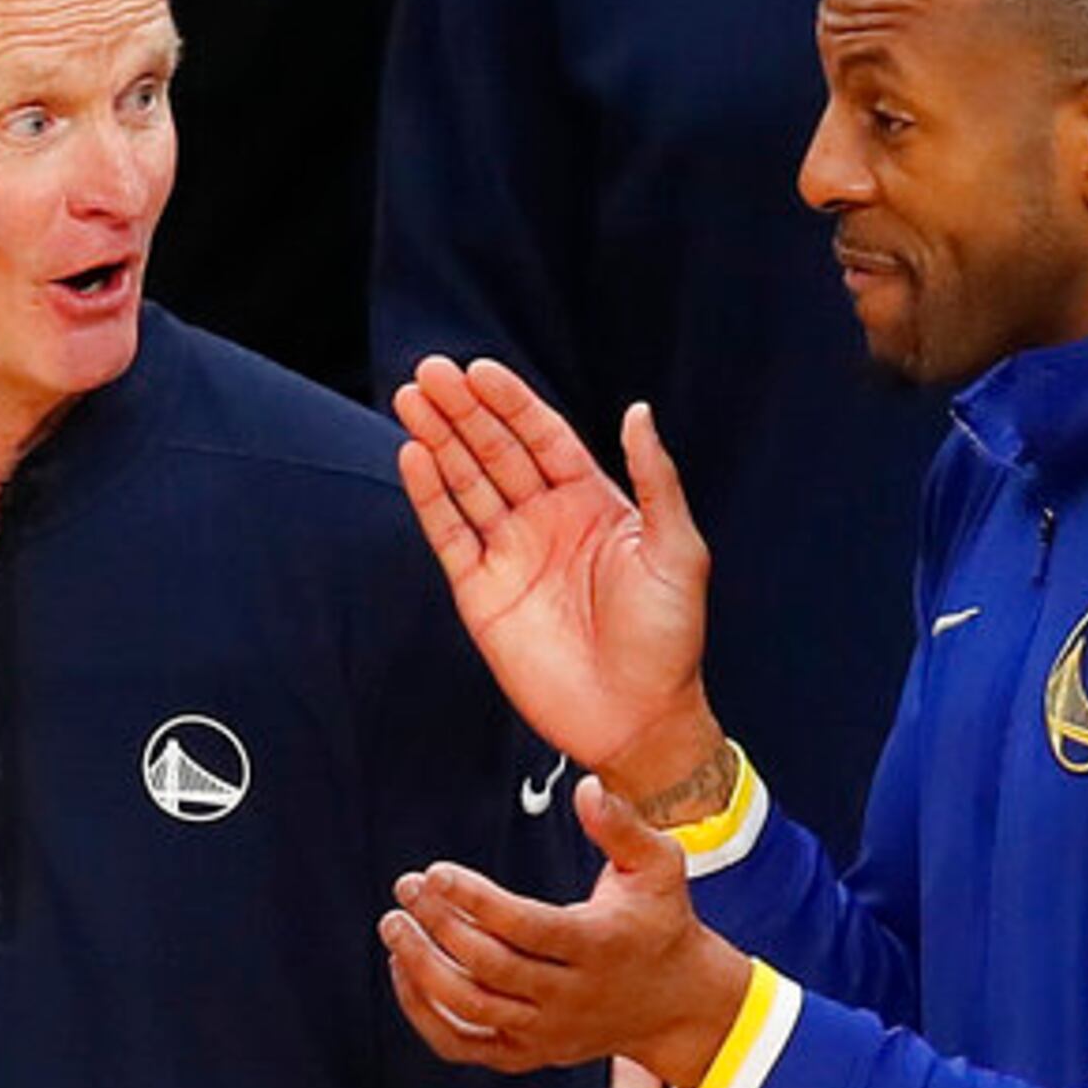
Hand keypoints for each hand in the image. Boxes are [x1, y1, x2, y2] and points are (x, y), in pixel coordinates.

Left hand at [383, 776, 752, 1085]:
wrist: (678, 1006)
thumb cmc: (661, 923)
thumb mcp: (660, 868)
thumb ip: (623, 827)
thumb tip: (588, 788)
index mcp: (601, 946)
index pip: (527, 927)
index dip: (475, 901)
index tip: (436, 872)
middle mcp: (573, 995)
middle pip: (490, 967)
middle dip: (439, 925)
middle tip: (406, 888)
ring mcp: (548, 1031)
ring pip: (470, 1007)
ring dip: (422, 967)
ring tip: (395, 924)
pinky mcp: (529, 1054)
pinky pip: (463, 1043)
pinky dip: (424, 1013)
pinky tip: (404, 970)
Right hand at [394, 355, 722, 793]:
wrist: (638, 718)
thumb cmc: (669, 638)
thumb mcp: (677, 550)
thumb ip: (656, 479)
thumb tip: (638, 411)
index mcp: (593, 504)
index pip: (542, 438)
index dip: (511, 403)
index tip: (479, 370)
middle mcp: (547, 521)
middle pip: (495, 451)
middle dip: (464, 411)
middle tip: (430, 372)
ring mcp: (512, 555)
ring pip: (466, 484)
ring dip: (438, 441)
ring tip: (410, 398)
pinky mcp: (482, 593)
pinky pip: (449, 534)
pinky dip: (429, 496)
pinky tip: (412, 456)